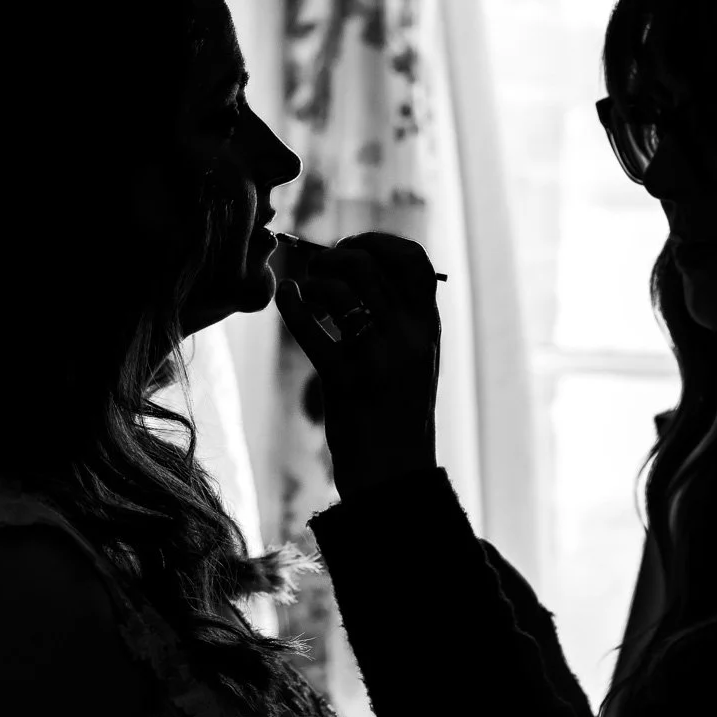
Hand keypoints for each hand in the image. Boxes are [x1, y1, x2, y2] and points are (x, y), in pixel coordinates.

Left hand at [274, 232, 440, 497]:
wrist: (396, 475)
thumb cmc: (397, 414)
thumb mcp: (415, 361)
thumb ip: (400, 319)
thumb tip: (360, 270)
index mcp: (428, 328)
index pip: (413, 259)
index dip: (378, 242)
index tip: (353, 248)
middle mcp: (409, 338)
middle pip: (369, 265)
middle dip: (335, 256)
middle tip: (320, 271)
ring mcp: (379, 359)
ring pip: (341, 288)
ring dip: (316, 280)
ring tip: (309, 295)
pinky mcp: (345, 382)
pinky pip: (311, 330)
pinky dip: (293, 305)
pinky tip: (287, 297)